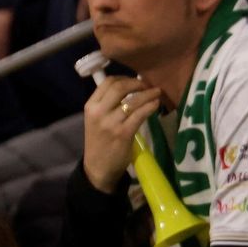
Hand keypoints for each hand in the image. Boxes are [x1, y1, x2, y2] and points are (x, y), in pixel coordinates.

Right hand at [81, 75, 161, 192]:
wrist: (98, 168)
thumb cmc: (99, 142)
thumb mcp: (96, 120)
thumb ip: (107, 104)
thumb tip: (130, 88)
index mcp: (91, 106)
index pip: (107, 82)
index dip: (124, 78)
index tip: (135, 81)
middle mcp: (99, 112)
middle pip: (120, 87)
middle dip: (137, 83)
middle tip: (148, 86)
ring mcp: (111, 123)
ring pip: (133, 101)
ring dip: (148, 94)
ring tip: (157, 93)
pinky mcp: (123, 133)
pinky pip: (140, 114)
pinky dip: (150, 106)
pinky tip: (156, 104)